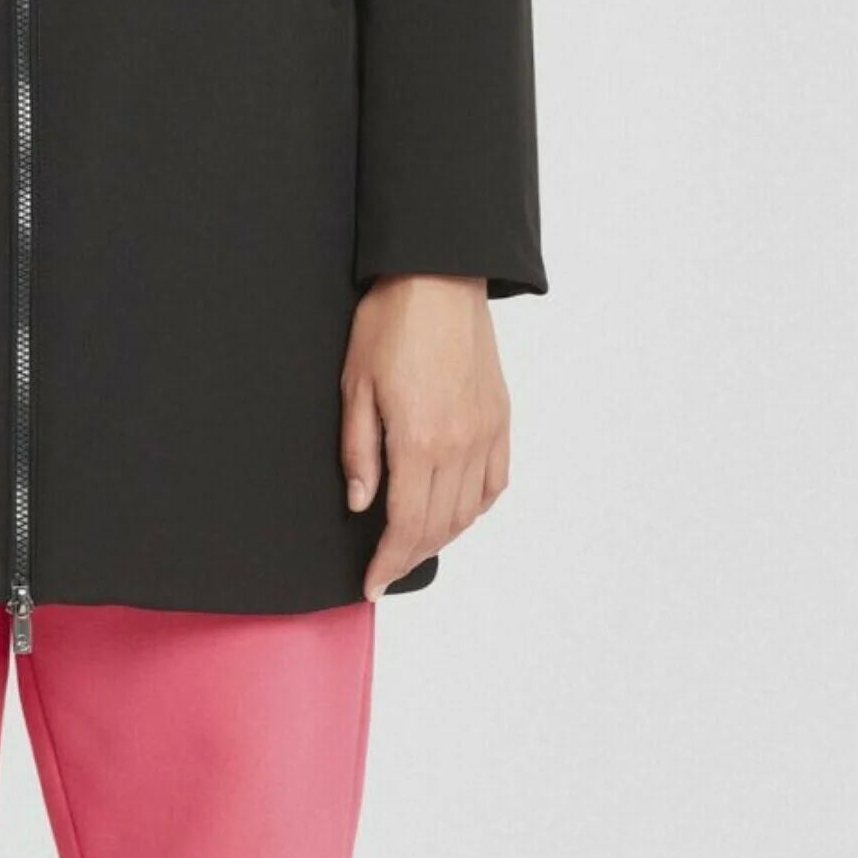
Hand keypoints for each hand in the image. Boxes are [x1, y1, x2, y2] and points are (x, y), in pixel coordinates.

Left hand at [341, 275, 509, 598]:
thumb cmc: (390, 321)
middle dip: (409, 555)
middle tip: (385, 568)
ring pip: (469, 511)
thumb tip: (361, 502)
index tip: (371, 582)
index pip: (406, 525)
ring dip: (441, 535)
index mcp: (419, 440)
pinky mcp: (501, 417)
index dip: (387, 561)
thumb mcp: (356, 383)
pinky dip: (476, 507)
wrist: (439, 276)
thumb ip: (359, 449)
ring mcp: (485, 432)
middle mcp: (459, 445)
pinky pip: (496, 481)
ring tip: (413, 542)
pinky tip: (458, 509)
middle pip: (439, 526)